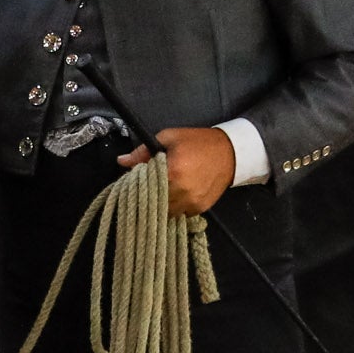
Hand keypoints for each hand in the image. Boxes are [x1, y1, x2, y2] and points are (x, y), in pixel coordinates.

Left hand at [118, 126, 234, 215]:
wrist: (231, 153)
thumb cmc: (198, 142)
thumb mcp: (169, 138)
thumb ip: (143, 151)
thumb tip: (122, 161)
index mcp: (172, 173)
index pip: (143, 189)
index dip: (136, 187)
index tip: (131, 184)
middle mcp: (182, 192)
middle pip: (152, 203)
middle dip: (146, 197)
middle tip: (145, 189)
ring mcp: (192, 203)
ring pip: (165, 212)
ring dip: (160, 205)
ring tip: (160, 193)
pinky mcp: (199, 209)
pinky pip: (179, 214)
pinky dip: (174, 207)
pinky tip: (175, 196)